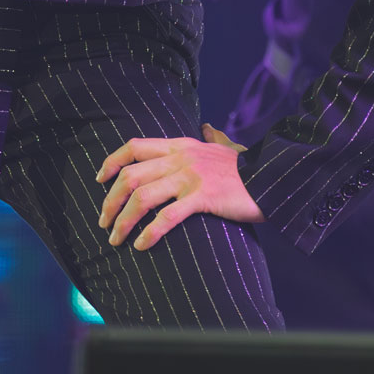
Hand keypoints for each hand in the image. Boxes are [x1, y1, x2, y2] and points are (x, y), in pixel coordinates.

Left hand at [96, 123, 262, 250]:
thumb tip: (208, 128)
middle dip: (110, 201)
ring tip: (116, 239)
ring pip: (143, 197)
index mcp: (180, 145)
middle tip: (104, 223)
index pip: (134, 147)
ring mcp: (191, 177)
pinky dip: (150, 232)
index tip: (99, 180)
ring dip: (123, 221)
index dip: (111, 162)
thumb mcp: (225, 147)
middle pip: (131, 176)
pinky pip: (167, 216)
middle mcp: (181, 158)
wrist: (274, 176)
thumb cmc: (248, 167)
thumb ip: (212, 138)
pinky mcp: (203, 197)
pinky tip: (141, 245)